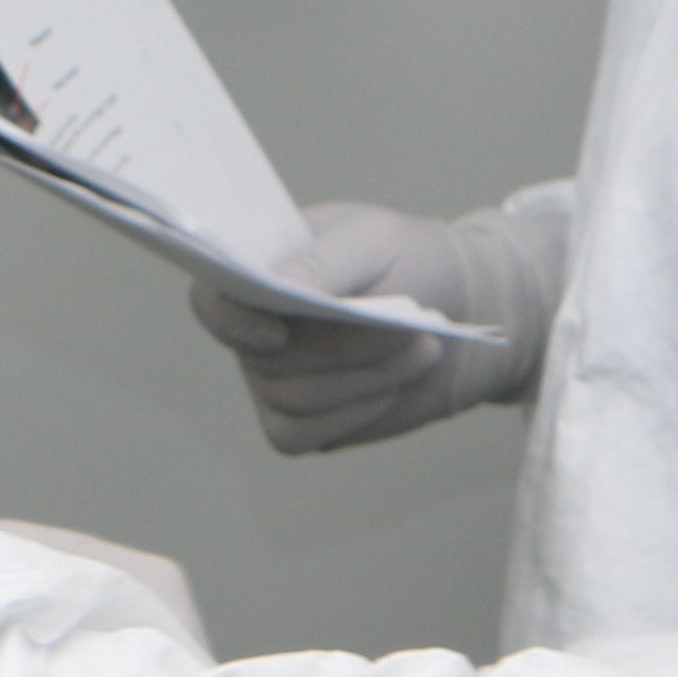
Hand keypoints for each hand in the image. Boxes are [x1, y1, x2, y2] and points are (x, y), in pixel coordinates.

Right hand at [194, 199, 563, 456]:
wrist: (465, 313)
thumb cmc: (413, 261)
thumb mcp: (373, 239)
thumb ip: (321, 263)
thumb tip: (276, 288)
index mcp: (261, 270)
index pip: (212, 300)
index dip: (232, 322)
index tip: (279, 334)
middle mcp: (256, 329)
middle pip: (265, 361)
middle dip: (342, 351)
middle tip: (407, 330)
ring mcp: (274, 379)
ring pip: (292, 400)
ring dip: (364, 380)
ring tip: (420, 350)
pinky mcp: (302, 421)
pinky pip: (302, 436)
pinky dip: (353, 415)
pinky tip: (391, 391)